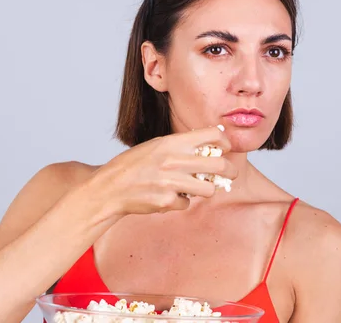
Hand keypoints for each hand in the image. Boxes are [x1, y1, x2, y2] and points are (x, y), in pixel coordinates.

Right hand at [86, 125, 237, 214]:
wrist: (110, 188)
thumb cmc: (134, 166)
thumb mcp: (156, 146)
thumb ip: (181, 146)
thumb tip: (212, 146)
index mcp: (171, 142)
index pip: (211, 136)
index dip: (224, 142)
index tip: (225, 149)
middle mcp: (173, 161)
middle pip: (219, 165)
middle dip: (230, 171)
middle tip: (230, 174)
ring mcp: (170, 183)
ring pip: (208, 189)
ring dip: (206, 190)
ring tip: (197, 188)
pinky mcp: (166, 202)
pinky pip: (187, 203)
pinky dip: (181, 202)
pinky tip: (168, 196)